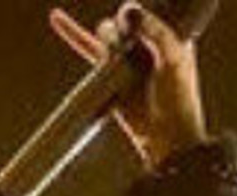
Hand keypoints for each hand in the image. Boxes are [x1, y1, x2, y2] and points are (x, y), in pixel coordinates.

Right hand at [48, 4, 206, 167]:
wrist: (168, 141)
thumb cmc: (179, 103)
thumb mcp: (175, 60)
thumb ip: (156, 31)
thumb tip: (129, 10)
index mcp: (168, 35)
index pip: (143, 10)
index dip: (135, 16)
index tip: (133, 28)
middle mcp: (146, 43)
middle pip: (121, 20)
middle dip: (121, 33)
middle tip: (129, 54)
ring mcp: (126, 58)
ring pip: (106, 33)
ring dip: (108, 44)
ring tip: (119, 67)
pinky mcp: (109, 75)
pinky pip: (86, 48)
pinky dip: (71, 33)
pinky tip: (56, 18)